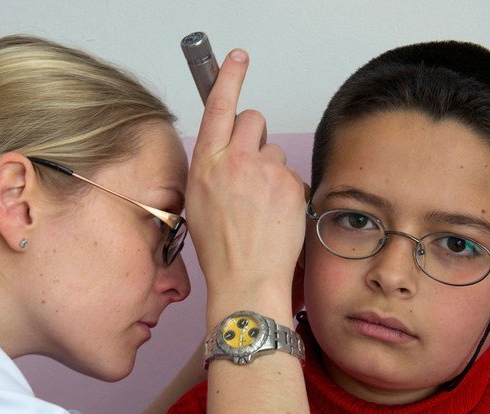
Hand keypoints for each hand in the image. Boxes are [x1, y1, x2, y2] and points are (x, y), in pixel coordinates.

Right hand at [185, 49, 305, 325]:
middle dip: (253, 136)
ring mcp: (265, 171)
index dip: (228, 77)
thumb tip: (227, 152)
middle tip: (251, 167)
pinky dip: (286, 189)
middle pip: (252, 120)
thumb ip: (212, 168)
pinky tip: (276, 213)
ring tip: (262, 205)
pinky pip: (291, 173)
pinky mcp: (290, 184)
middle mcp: (234, 161)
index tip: (238, 58)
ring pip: (274, 150)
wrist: (247, 279)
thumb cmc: (222, 249)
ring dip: (270, 168)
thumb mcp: (199, 202)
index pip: (218, 107)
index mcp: (206, 164)